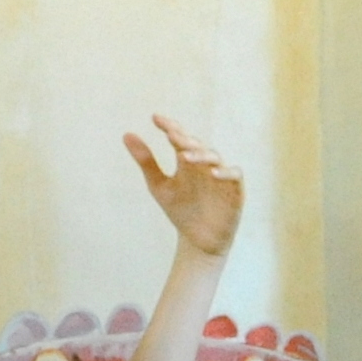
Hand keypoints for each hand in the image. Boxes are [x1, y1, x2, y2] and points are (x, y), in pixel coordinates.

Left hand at [127, 116, 243, 257]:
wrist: (198, 241)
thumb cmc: (180, 211)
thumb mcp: (158, 186)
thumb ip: (146, 161)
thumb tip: (126, 134)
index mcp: (187, 161)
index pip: (180, 137)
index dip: (170, 126)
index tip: (155, 119)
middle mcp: (204, 165)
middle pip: (197, 144)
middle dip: (185, 139)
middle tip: (170, 135)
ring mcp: (221, 177)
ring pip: (215, 156)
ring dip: (200, 154)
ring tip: (184, 155)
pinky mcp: (235, 191)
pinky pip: (235, 175)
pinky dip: (226, 172)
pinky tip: (212, 174)